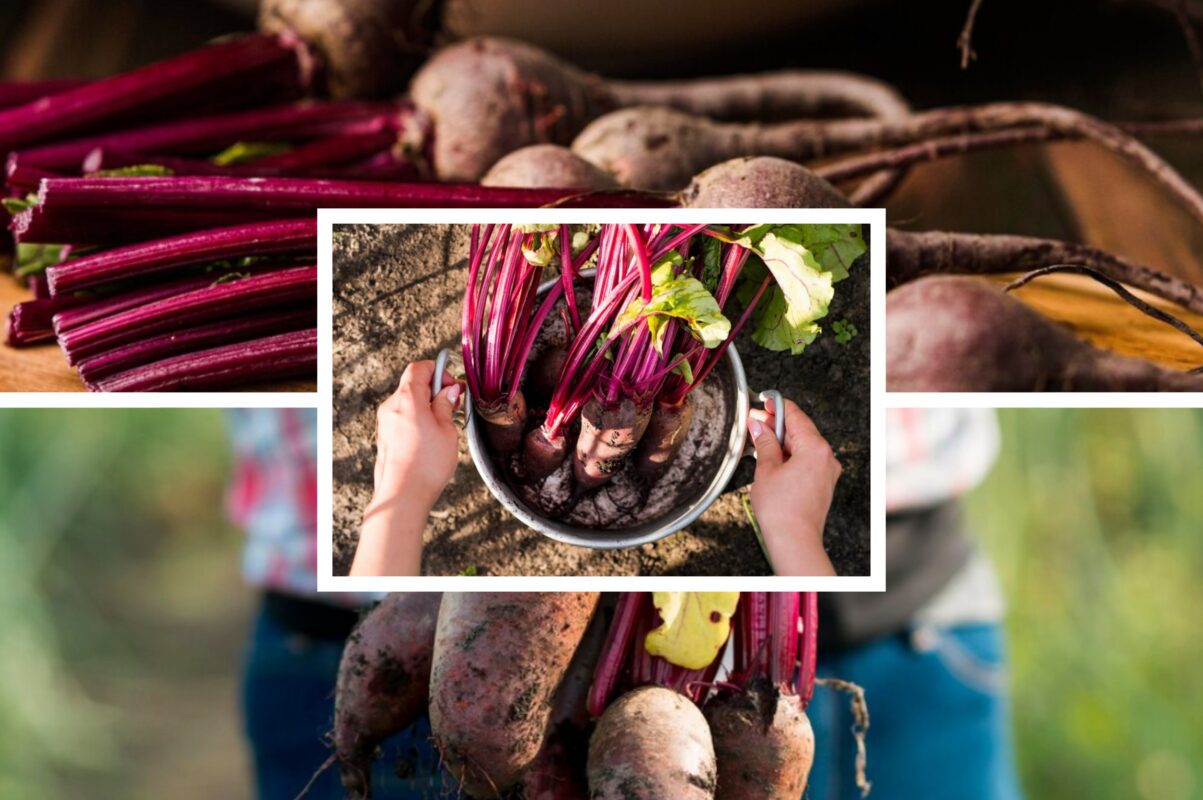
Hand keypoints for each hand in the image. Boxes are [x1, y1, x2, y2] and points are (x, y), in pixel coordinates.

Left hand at [372, 360, 462, 508]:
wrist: (403, 496)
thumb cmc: (426, 465)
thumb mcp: (446, 430)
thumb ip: (445, 406)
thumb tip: (448, 393)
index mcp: (407, 399)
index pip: (418, 368)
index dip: (438, 371)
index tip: (453, 384)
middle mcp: (391, 407)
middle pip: (412, 385)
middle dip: (435, 390)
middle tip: (453, 404)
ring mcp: (385, 423)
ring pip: (408, 403)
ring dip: (427, 407)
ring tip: (445, 424)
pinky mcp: (385, 438)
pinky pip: (402, 419)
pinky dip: (417, 420)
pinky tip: (431, 438)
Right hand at [747, 398, 839, 575]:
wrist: (794, 541)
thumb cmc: (782, 510)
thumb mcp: (766, 469)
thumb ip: (764, 442)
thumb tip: (759, 426)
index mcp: (815, 447)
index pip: (795, 415)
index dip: (776, 406)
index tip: (762, 401)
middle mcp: (826, 457)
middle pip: (800, 429)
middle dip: (776, 425)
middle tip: (754, 422)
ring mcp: (827, 471)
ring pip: (803, 445)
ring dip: (781, 440)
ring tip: (758, 442)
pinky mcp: (823, 483)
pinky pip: (806, 460)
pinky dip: (790, 455)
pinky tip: (771, 458)